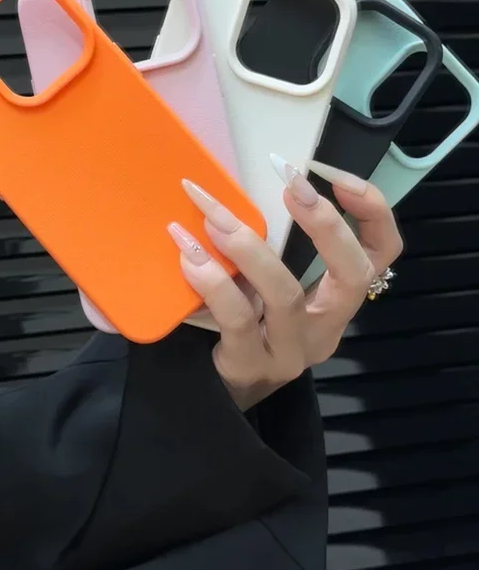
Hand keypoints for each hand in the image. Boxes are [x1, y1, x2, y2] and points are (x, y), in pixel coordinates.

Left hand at [168, 155, 402, 410]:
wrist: (213, 393)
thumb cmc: (239, 325)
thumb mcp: (263, 286)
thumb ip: (265, 249)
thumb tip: (232, 188)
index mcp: (335, 301)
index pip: (380, 254)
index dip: (371, 212)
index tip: (333, 176)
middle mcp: (324, 328)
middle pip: (352, 275)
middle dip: (325, 224)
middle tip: (290, 185)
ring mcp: (290, 352)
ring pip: (285, 295)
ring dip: (248, 247)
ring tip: (212, 217)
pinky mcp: (251, 367)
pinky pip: (236, 319)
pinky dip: (212, 281)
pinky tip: (188, 257)